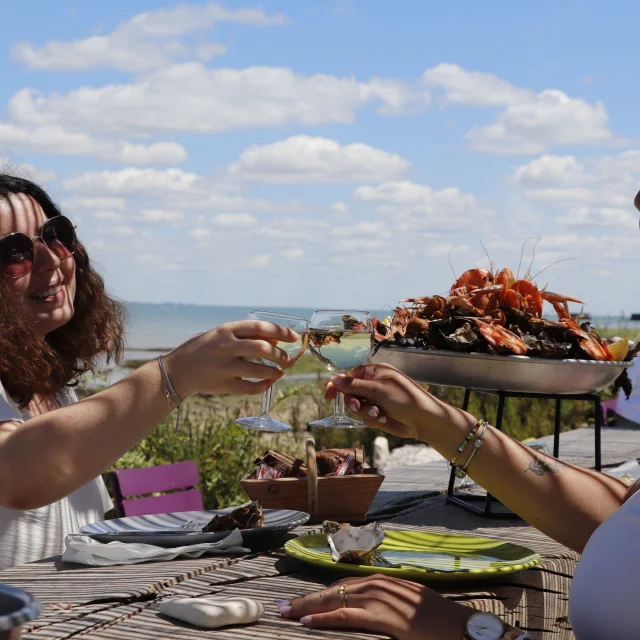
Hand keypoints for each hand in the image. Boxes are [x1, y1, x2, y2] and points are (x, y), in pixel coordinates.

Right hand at [164, 320, 297, 396]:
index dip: (281, 332)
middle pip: (263, 349)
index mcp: (226, 330)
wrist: (178, 370)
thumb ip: (245, 336)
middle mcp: (226, 347)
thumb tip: (276, 340)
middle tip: (289, 360)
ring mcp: (224, 367)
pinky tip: (268, 383)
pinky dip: (263, 386)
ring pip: (259, 370)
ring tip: (280, 372)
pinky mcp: (223, 385)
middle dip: (281, 355)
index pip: (260, 328)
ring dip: (275, 371)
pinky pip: (250, 388)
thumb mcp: (221, 335)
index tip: (294, 337)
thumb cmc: (205, 349)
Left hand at [277, 574, 471, 639]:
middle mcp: (378, 585)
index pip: (343, 586)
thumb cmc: (437, 621)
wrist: (459, 626)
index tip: (300, 601)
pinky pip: (348, 615)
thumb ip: (388, 604)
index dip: (320, 594)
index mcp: (382, 583)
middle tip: (282, 608)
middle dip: (306, 599)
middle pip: (333, 590)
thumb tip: (369, 610)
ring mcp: (380, 599)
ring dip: (309, 607)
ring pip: (335, 600)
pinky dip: (326, 617)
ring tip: (287, 614)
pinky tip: (309, 621)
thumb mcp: (408, 607)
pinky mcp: (383, 616)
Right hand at [325, 363, 473, 440]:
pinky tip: (385, 419)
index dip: (338, 385)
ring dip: (366, 413)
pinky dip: (373, 420)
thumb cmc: (404, 398)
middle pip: (350, 393)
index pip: (349, 375)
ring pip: (357, 408)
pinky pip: (366, 417)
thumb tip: (333, 378)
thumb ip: (353, 384)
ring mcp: (376, 400)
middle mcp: (374, 384)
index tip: (328, 396)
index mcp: (374, 372)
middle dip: (355, 402)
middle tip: (360, 407)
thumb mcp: (377, 389)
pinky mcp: (379, 414)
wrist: (424, 420)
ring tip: (379, 414)